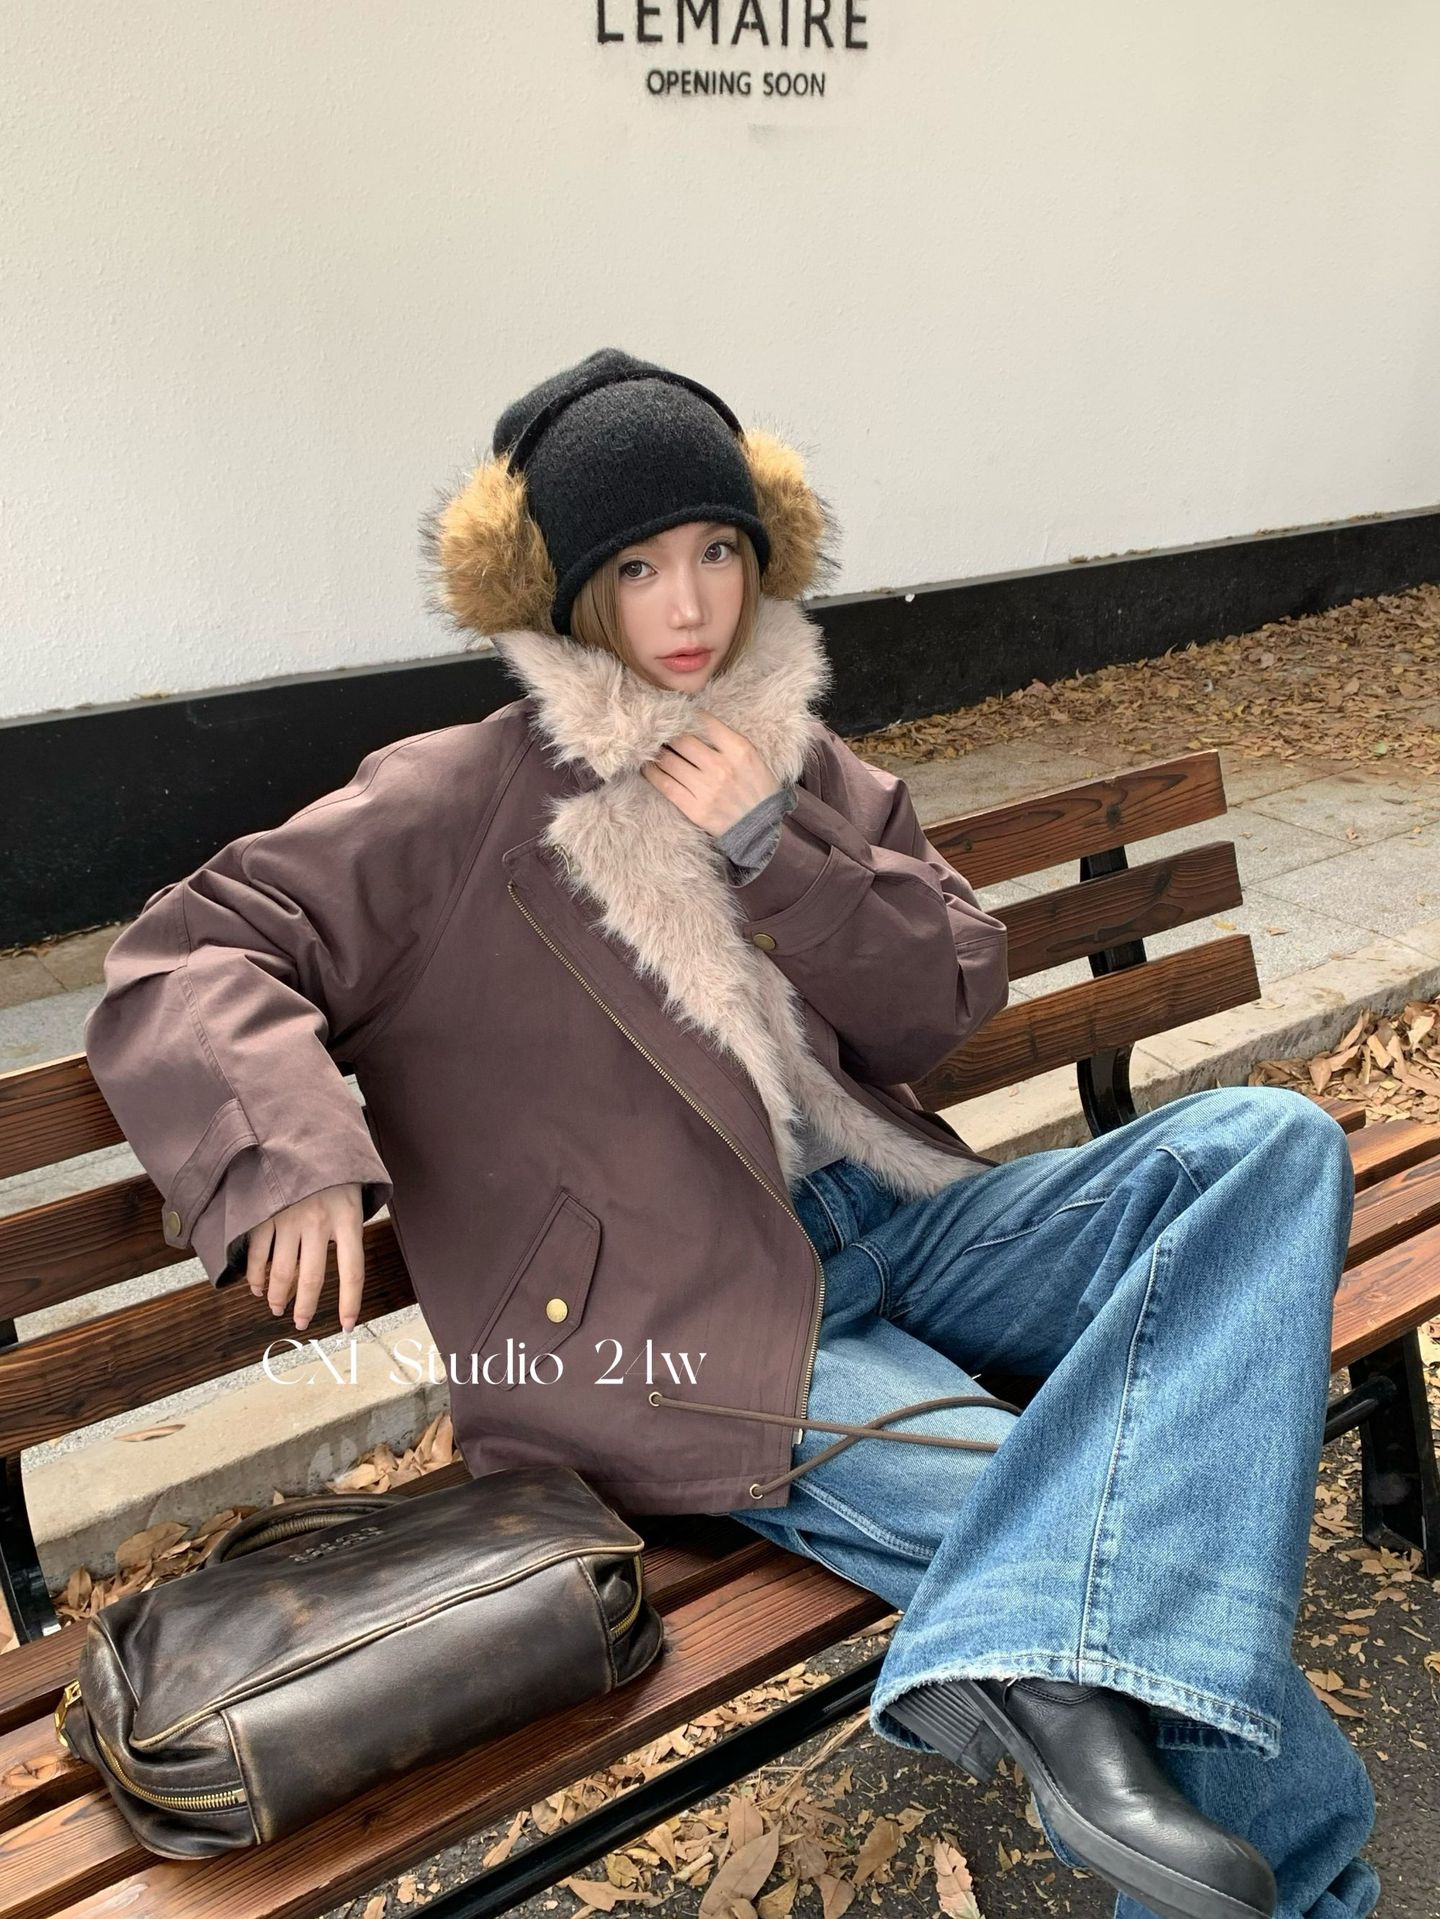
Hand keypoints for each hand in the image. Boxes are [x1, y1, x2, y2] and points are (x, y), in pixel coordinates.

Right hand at [245, 1182, 365, 1333]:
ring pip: (281, 1272)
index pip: (352, 1271)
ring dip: (277, 1296)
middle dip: (305, 1307)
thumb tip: (333, 1269)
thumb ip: (344, 1231)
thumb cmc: (334, 1171)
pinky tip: (258, 1287)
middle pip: (311, 1278)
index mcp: (347, 1217)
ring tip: (276, 1306)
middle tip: (301, 1322)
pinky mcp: (264, 1213)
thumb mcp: (352, 1196)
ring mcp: (288, 1217)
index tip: (347, 1325)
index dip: (351, 1302)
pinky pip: (259, 1255)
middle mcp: (318, 1220)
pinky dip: (256, 1277)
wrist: (305, 1131)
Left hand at [639, 709, 783, 837]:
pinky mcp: (694, 808)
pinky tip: (646, 767)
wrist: (762, 829)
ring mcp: (706, 788)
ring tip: (650, 748)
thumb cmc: (757, 789)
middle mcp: (720, 766)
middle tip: (657, 731)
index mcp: (738, 749)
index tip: (678, 715)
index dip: (686, 715)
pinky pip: (665, 785)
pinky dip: (652, 773)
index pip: (704, 722)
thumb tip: (694, 723)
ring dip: (655, 752)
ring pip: (668, 761)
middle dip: (667, 733)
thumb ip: (727, 740)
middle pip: (681, 740)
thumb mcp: (751, 757)